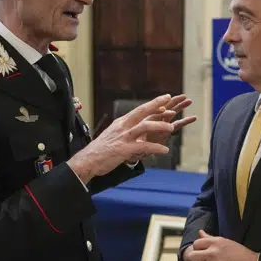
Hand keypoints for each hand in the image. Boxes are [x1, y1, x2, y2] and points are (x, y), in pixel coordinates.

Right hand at [67, 94, 182, 182]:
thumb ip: (125, 131)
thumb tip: (135, 130)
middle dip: (156, 105)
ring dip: (160, 126)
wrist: (88, 160)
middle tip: (171, 100)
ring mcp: (123, 137)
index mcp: (121, 123)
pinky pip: (144, 147)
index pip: (139, 110)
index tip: (164, 99)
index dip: (152, 104)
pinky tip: (165, 150)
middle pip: (142, 112)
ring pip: (145, 127)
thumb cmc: (101, 150)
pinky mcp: (124, 149)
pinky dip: (156, 148)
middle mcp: (122, 127)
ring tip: (172, 128)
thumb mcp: (113, 136)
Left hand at [139, 95, 195, 147]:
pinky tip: (194, 117)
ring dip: (180, 107)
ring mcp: (161, 125)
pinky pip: (177, 125)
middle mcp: (154, 119)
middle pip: (166, 108)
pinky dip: (185, 121)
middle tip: (184, 96)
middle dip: (175, 102)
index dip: (162, 105)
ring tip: (189, 101)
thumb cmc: (132, 141)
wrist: (135, 150)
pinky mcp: (166, 132)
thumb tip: (149, 129)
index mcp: (146, 118)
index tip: (169, 101)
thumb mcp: (136, 136)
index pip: (156, 110)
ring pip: (172, 114)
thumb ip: (142, 132)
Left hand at [187, 230, 258, 260]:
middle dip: (194, 260)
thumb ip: (211, 238)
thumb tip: (200, 232)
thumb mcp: (226, 242)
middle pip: (192, 256)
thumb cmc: (241, 254)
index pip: (196, 243)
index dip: (197, 249)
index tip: (201, 253)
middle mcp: (212, 253)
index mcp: (216, 242)